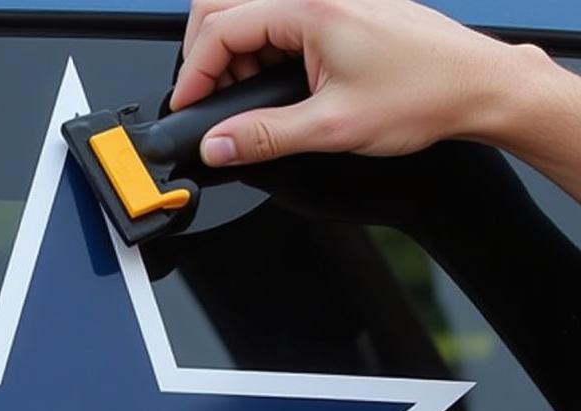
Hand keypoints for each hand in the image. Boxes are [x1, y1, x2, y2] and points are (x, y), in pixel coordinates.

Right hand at [171, 0, 536, 165]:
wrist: (474, 88)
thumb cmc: (422, 94)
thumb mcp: (331, 127)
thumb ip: (263, 137)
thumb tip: (217, 145)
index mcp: (311, 6)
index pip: (221, 27)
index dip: (194, 73)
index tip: (187, 106)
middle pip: (227, 5)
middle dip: (206, 54)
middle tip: (209, 99)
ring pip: (253, 11)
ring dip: (237, 54)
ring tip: (249, 99)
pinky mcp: (340, 9)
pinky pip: (281, 20)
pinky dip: (264, 51)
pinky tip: (276, 86)